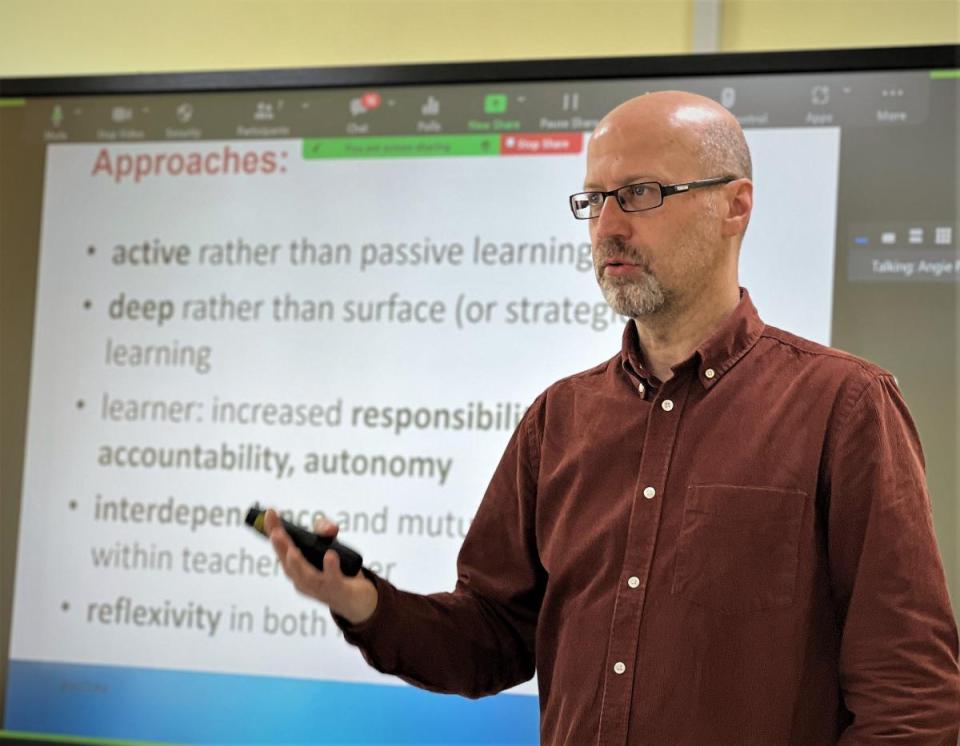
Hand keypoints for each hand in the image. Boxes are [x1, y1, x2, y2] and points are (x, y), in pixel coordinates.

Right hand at [265, 508, 377, 624]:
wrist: (357, 599)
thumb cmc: (335, 570)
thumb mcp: (329, 544)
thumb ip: (325, 530)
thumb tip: (328, 529)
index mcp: (296, 567)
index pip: (281, 548)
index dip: (273, 530)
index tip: (269, 512)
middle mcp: (302, 580)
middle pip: (289, 564)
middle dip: (281, 548)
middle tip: (276, 532)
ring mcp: (319, 588)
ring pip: (306, 577)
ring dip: (298, 563)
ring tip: (293, 550)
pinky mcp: (338, 590)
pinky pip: (332, 580)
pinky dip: (330, 568)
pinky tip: (330, 556)